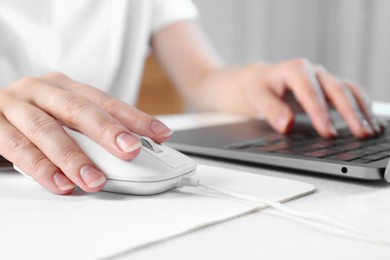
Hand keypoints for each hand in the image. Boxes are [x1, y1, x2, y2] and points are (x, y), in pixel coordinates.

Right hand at [0, 72, 172, 194]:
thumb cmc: (29, 116)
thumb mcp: (60, 116)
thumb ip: (88, 131)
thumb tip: (131, 148)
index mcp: (63, 87)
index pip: (105, 101)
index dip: (134, 117)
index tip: (160, 133)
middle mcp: (40, 91)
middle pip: (78, 109)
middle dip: (107, 131)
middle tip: (130, 150)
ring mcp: (14, 105)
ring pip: (47, 129)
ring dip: (74, 157)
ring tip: (95, 179)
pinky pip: (17, 146)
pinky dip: (40, 167)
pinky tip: (59, 182)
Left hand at [241, 58, 381, 137]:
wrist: (264, 80)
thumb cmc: (261, 87)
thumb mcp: (258, 97)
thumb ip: (271, 110)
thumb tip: (286, 125)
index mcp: (295, 69)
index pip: (310, 92)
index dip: (320, 113)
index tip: (327, 132)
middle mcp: (314, 72)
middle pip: (336, 89)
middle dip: (349, 113)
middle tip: (359, 133)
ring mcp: (325, 79)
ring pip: (349, 91)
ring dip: (362, 110)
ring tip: (370, 131)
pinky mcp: (330, 88)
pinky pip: (352, 95)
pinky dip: (364, 107)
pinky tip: (372, 123)